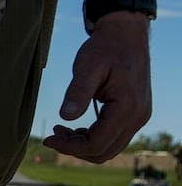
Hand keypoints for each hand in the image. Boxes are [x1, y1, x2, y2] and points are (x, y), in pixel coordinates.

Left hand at [43, 12, 151, 162]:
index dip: (69, 147)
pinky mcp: (133, 114)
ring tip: (61, 130)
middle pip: (103, 152)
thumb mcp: (87, 66)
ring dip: (82, 145)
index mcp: (127, 108)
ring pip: (108, 148)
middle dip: (75, 149)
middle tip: (53, 135)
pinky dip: (91, 138)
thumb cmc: (105, 47)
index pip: (96, 144)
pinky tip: (73, 128)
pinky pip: (112, 137)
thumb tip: (66, 117)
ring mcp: (138, 117)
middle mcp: (137, 117)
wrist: (126, 34)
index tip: (47, 138)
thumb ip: (78, 91)